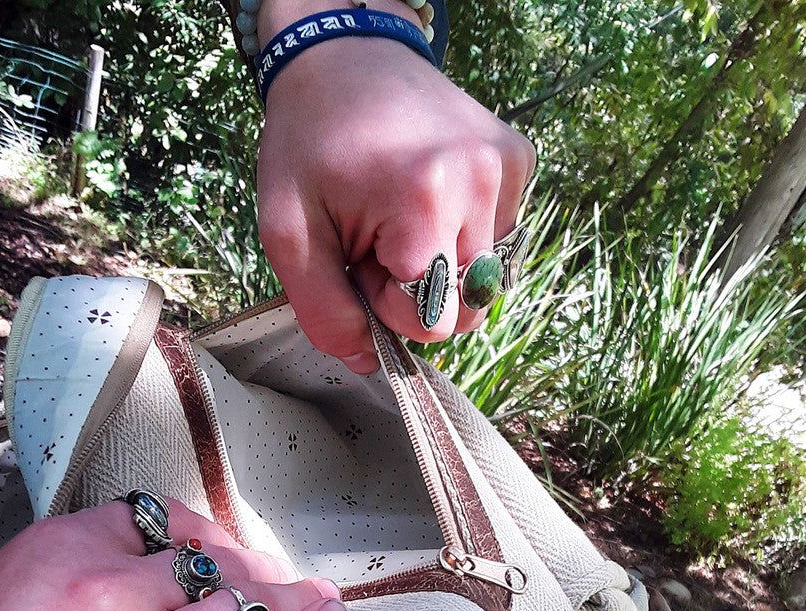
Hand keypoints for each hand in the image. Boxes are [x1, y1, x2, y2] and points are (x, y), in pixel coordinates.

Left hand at [257, 33, 535, 372]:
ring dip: (442, 265)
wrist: (342, 53)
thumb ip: (323, 312)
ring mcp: (505, 167)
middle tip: (378, 239)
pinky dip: (464, 235)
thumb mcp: (287, 233)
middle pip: (467, 309)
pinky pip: (501, 239)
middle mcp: (479, 182)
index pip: (430, 322)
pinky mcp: (518, 158)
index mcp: (423, 201)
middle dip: (418, 292)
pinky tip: (429, 197)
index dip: (388, 305)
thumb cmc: (309, 142)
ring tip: (401, 215)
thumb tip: (368, 362)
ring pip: (487, 280)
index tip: (361, 259)